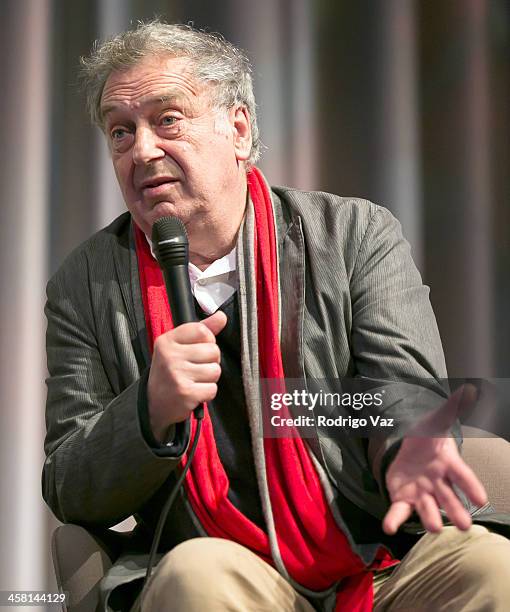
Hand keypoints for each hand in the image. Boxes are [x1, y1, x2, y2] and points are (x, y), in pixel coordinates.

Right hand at [147, 310, 226, 441]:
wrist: (154, 404)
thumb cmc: (169, 372)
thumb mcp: (179, 347)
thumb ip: (202, 330)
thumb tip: (221, 316)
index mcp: (167, 340)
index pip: (202, 330)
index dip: (207, 341)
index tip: (197, 351)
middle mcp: (170, 355)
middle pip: (213, 351)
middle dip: (210, 362)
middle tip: (195, 369)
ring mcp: (177, 374)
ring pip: (215, 370)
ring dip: (209, 379)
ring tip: (194, 381)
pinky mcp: (185, 393)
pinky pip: (212, 389)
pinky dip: (207, 393)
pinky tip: (194, 392)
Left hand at [383, 385, 487, 534]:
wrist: (410, 451)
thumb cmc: (428, 438)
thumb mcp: (435, 420)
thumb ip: (450, 408)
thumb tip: (469, 389)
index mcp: (448, 464)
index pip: (462, 476)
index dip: (471, 487)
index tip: (481, 499)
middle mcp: (438, 483)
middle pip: (449, 498)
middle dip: (456, 511)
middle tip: (465, 526)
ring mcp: (422, 493)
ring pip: (428, 508)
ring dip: (430, 518)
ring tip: (435, 529)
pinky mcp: (404, 499)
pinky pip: (400, 511)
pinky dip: (394, 519)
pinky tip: (388, 526)